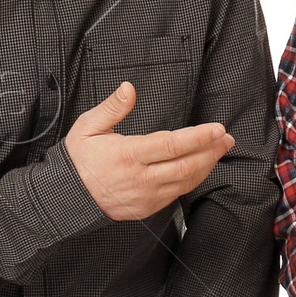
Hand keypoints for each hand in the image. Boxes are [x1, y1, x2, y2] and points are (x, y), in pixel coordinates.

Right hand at [66, 82, 234, 221]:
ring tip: (220, 149)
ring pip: (186, 181)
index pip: (172, 145)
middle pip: (187, 165)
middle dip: (211, 151)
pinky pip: (177, 193)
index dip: (199, 137)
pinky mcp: (148, 207)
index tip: (217, 129)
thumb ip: (113, 107)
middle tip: (227, 138)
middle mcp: (141, 179)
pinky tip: (201, 166)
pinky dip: (193, 179)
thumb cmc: (79, 160)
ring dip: (207, 165)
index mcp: (128, 155)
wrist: (69, 197)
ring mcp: (146, 196)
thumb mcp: (88, 127)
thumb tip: (129, 88)